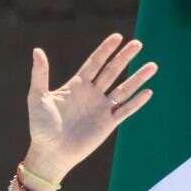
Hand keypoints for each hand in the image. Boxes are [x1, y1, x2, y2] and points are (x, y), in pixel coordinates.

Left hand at [25, 33, 156, 177]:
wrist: (50, 153)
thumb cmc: (41, 127)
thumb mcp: (37, 98)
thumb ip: (40, 74)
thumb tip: (37, 50)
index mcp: (77, 86)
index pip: (95, 63)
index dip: (106, 50)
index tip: (118, 37)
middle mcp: (92, 94)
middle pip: (112, 71)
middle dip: (125, 57)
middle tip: (138, 44)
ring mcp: (101, 109)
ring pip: (123, 89)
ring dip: (138, 78)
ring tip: (153, 65)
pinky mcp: (107, 124)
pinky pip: (125, 110)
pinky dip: (136, 102)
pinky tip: (148, 91)